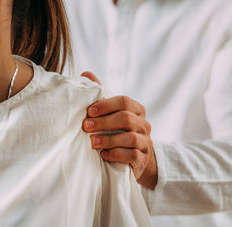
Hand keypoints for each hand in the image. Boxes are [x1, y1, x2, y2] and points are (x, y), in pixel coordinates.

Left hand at [81, 72, 157, 189]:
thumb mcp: (111, 112)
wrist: (136, 158)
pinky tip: (104, 155)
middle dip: (104, 122)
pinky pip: (132, 155)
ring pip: (130, 138)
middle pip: (126, 118)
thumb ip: (100, 93)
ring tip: (92, 142)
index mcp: (136, 109)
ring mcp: (145, 141)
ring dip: (108, 140)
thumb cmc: (118, 130)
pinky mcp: (143, 157)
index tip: (89, 111)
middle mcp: (143, 124)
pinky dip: (116, 154)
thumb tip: (85, 73)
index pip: (124, 101)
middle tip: (86, 126)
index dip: (106, 105)